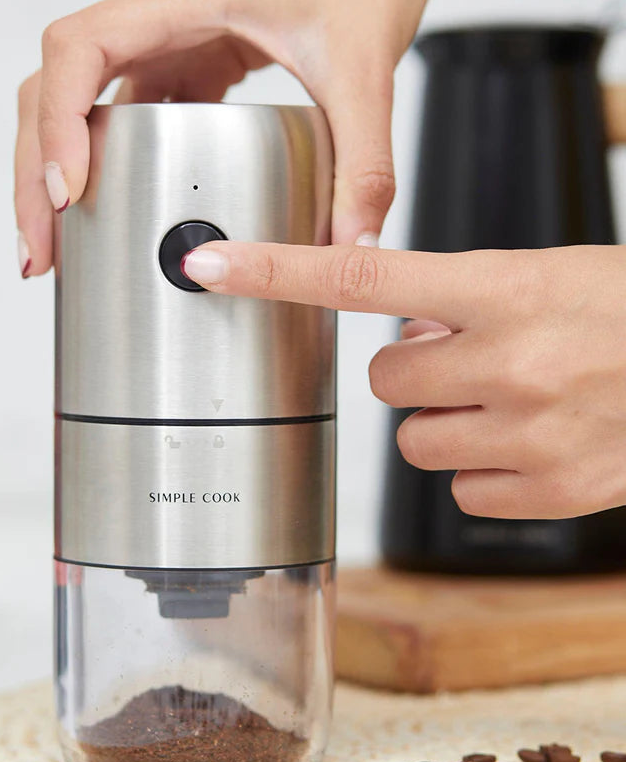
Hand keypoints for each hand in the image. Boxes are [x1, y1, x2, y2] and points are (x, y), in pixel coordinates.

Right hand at [14, 0, 426, 275]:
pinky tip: (107, 215)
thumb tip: (351, 245)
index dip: (57, 119)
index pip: (81, 49)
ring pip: (79, 110)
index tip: (68, 191)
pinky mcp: (180, 73)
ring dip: (57, 176)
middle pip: (56, 90)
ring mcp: (163, 50)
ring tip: (57, 247)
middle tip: (41, 249)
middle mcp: (156, 22)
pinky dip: (103, 171)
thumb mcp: (362, 67)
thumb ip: (363, 159)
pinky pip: (120, 121)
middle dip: (36, 173)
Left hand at [180, 241, 625, 519]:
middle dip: (415, 373)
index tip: (214, 267)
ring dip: (449, 423)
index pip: (361, 275)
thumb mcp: (547, 276)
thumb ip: (460, 302)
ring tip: (510, 402)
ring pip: (416, 443)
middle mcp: (511, 364)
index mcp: (506, 290)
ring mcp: (529, 436)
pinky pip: (460, 490)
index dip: (276, 272)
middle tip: (469, 360)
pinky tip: (531, 445)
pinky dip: (485, 470)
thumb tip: (397, 332)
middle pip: (383, 380)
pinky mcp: (547, 494)